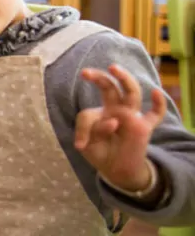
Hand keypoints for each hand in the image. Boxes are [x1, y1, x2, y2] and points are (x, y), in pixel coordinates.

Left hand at [75, 65, 166, 191]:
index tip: (80, 146)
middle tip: (85, 73)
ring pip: (131, 93)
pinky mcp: (144, 127)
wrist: (116, 170)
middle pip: (110, 88)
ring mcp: (131, 116)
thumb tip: (113, 122)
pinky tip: (156, 92)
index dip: (83, 129)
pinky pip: (155, 114)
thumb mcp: (86, 145)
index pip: (88, 113)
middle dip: (99, 78)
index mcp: (99, 113)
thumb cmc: (100, 152)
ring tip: (113, 68)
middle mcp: (116, 110)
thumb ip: (91, 131)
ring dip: (124, 79)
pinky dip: (158, 104)